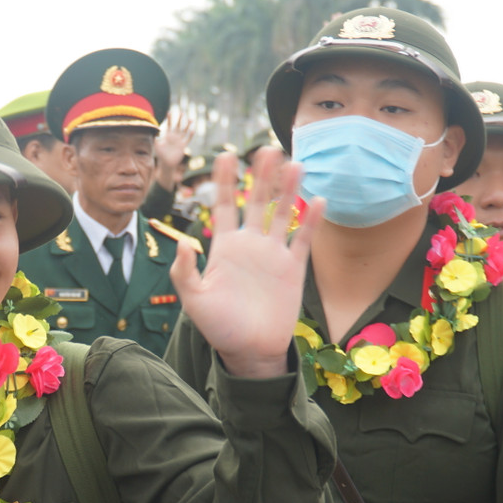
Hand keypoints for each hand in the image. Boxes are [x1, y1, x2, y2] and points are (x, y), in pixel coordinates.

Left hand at [154, 113, 194, 189]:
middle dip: (180, 119)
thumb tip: (151, 134)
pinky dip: (190, 135)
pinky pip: (187, 139)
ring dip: (187, 125)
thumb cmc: (161, 154)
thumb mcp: (157, 146)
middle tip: (182, 112)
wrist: (167, 163)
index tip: (169, 112)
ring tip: (191, 119)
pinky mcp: (183, 145)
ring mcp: (179, 140)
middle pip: (178, 126)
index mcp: (168, 135)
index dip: (169, 119)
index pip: (169, 125)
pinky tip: (193, 130)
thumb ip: (155, 139)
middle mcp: (174, 136)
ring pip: (184, 131)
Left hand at [171, 148, 322, 378]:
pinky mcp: (293, 269)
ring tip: (294, 163)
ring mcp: (272, 255)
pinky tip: (319, 199)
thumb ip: (184, 271)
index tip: (226, 155)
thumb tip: (183, 242)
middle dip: (260, 176)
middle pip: (255, 201)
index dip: (224, 181)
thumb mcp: (193, 300)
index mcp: (223, 247)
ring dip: (288, 189)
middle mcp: (249, 245)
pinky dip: (311, 221)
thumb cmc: (219, 327)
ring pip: (282, 213)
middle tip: (267, 150)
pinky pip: (303, 240)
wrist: (250, 352)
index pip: (223, 205)